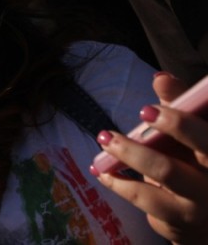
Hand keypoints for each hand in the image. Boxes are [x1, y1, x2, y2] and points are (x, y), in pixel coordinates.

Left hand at [91, 72, 207, 243]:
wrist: (205, 217)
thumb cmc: (196, 162)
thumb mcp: (191, 135)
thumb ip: (179, 106)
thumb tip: (160, 78)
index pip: (206, 135)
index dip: (180, 123)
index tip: (147, 110)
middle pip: (192, 156)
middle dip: (157, 138)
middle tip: (132, 119)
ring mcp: (199, 204)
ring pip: (164, 174)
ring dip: (129, 154)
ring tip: (105, 139)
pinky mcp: (177, 221)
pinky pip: (143, 198)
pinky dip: (117, 181)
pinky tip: (101, 170)